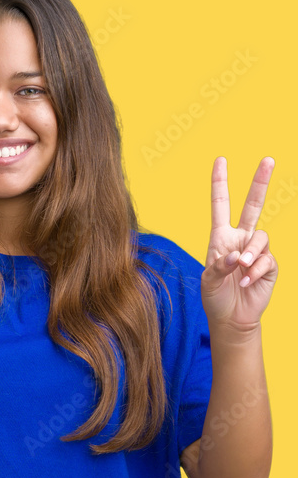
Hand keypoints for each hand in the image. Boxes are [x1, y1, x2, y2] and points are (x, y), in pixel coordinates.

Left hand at [200, 156, 277, 333]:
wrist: (232, 318)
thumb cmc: (215, 296)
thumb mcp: (209, 280)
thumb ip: (220, 266)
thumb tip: (238, 256)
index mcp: (221, 237)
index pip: (220, 205)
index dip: (220, 183)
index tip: (221, 160)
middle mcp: (240, 239)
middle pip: (253, 205)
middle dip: (260, 182)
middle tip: (268, 159)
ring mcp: (257, 251)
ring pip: (261, 238)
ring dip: (251, 254)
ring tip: (241, 270)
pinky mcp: (270, 265)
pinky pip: (267, 260)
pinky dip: (256, 272)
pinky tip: (246, 283)